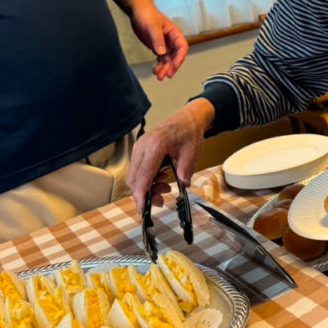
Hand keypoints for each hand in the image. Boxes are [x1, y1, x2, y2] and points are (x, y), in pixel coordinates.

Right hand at [127, 99, 213, 214]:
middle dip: (145, 193)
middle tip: (163, 199)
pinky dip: (147, 179)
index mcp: (155, 145)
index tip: (143, 209)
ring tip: (167, 187)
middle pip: (134, 178)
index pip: (143, 175)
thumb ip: (186, 169)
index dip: (141, 194)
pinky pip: (138, 170)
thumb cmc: (189, 132)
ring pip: (134, 176)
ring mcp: (139, 147)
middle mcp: (142, 146)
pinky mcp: (140, 150)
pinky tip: (162, 178)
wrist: (187, 118)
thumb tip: (183, 185)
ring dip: (147, 187)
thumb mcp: (193, 151)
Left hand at [130, 3, 188, 80]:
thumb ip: (158, 40)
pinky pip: (161, 59)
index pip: (182, 47)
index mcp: (175, 34)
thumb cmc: (147, 15)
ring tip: (159, 76)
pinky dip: (159, 65)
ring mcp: (165, 44)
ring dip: (165, 68)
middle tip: (166, 75)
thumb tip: (162, 53)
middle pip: (176, 56)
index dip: (179, 58)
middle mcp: (172, 40)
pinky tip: (156, 71)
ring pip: (168, 59)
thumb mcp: (152, 27)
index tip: (174, 66)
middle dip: (172, 66)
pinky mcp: (157, 47)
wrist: (138, 11)